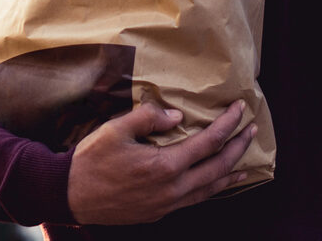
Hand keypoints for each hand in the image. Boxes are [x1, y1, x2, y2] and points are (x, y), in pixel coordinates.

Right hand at [66, 100, 257, 224]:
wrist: (69, 195)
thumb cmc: (90, 160)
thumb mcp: (116, 129)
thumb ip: (149, 118)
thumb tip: (176, 116)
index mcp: (165, 166)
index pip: (209, 142)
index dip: (228, 124)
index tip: (239, 109)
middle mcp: (172, 189)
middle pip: (218, 168)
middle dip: (239, 148)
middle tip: (251, 131)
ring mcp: (167, 204)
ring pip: (210, 190)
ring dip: (230, 174)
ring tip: (245, 165)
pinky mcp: (158, 213)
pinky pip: (194, 201)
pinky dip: (210, 190)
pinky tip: (213, 184)